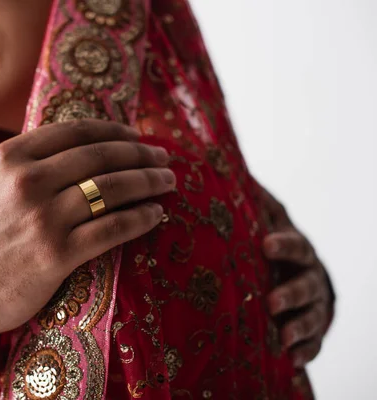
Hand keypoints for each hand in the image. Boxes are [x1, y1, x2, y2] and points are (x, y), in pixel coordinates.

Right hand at [0, 119, 175, 341]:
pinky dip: (140, 218)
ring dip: (148, 183)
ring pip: (111, 190)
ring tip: (168, 182)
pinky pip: (112, 229)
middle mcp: (28, 181)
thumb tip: (67, 148)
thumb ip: (21, 162)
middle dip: (140, 155)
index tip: (135, 136)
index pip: (75, 132)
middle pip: (100, 157)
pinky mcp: (58, 254)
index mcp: (9, 158)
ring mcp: (44, 218)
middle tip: (164, 157)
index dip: (112, 131)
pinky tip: (156, 214)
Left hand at [261, 187, 331, 367]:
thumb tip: (228, 170)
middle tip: (272, 301)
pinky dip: (304, 352)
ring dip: (298, 327)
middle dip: (291, 293)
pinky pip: (313, 343)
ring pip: (311, 316)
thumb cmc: (273, 246)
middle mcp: (308, 277)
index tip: (267, 244)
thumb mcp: (267, 222)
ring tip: (283, 337)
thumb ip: (255, 204)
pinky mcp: (312, 330)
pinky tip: (290, 361)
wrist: (300, 274)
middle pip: (306, 284)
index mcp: (296, 249)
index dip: (284, 244)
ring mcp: (312, 305)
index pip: (294, 244)